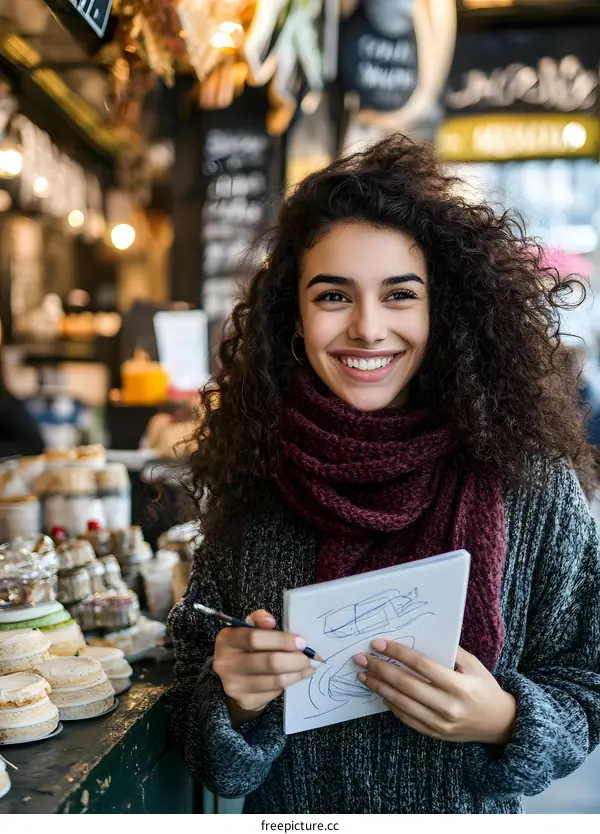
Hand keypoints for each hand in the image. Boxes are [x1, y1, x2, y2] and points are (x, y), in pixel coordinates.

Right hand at [213, 609, 315, 726]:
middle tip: (310, 657)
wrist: (233, 676)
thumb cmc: (246, 647)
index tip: (301, 642)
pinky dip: (289, 683)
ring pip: (276, 680)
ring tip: (309, 666)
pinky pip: (275, 692)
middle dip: (296, 659)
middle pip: (269, 662)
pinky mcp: (246, 701)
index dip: (281, 640)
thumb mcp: (249, 629)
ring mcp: (235, 686)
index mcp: (227, 640)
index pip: (255, 638)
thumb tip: (270, 621)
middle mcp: (227, 664)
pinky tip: (296, 676)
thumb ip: (259, 620)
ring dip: (298, 673)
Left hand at [354, 641, 516, 744]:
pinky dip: (391, 705)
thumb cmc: (485, 687)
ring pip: (402, 704)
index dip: (398, 653)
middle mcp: (449, 706)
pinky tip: (380, 692)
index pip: (421, 665)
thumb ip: (448, 650)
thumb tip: (418, 635)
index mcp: (459, 685)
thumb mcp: (473, 664)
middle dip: (380, 669)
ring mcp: (441, 723)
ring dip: (379, 687)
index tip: (378, 643)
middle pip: (406, 685)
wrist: (501, 723)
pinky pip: (407, 719)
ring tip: (363, 675)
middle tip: (361, 658)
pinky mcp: (436, 734)